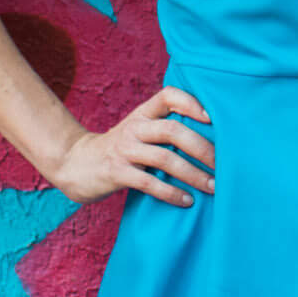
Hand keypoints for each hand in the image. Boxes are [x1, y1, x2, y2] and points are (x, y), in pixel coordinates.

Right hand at [49, 86, 214, 206]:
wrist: (73, 164)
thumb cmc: (119, 149)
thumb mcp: (138, 130)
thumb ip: (164, 128)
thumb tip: (212, 139)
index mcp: (142, 113)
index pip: (168, 96)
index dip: (191, 102)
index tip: (213, 118)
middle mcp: (134, 127)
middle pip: (174, 130)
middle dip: (203, 148)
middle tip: (224, 164)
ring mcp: (124, 149)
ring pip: (166, 159)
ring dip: (194, 174)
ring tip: (213, 186)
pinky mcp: (116, 172)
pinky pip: (149, 182)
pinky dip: (171, 192)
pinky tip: (187, 200)